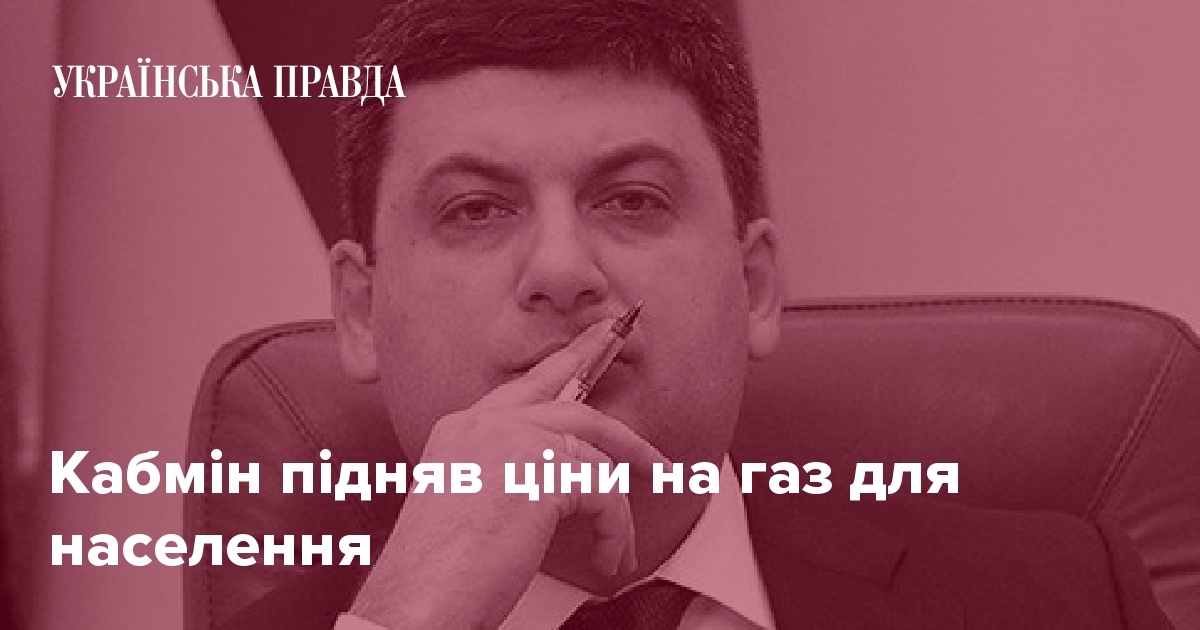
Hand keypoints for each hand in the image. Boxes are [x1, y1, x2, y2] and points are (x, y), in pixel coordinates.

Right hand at [348, 320, 668, 628]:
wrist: (420, 599)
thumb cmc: (438, 569)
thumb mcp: (470, 502)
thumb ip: (509, 472)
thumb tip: (562, 476)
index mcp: (463, 428)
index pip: (529, 386)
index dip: (571, 362)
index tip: (603, 338)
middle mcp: (486, 424)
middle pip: (576, 409)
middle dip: (625, 436)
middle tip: (657, 456)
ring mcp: (514, 440)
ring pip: (597, 458)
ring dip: (619, 512)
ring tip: (621, 547)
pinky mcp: (542, 471)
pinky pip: (604, 495)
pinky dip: (616, 531)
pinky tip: (608, 558)